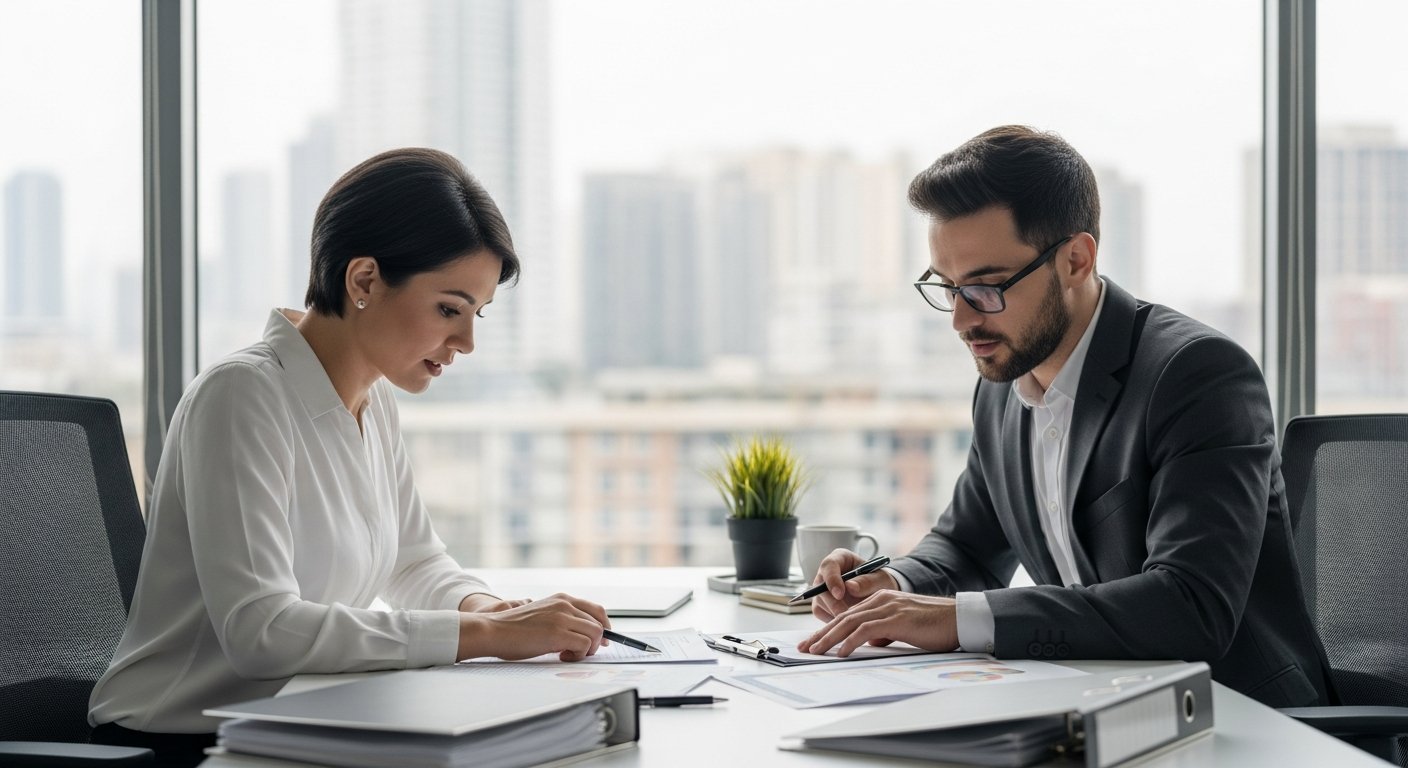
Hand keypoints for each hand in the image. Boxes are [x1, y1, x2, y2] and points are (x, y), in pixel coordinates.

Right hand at [457, 592, 611, 661]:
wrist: (492, 630)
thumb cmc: (513, 629)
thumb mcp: (542, 615)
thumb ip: (561, 619)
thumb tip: (581, 635)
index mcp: (561, 599)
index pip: (596, 609)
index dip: (604, 626)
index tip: (602, 639)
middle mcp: (565, 605)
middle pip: (599, 622)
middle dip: (598, 641)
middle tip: (587, 652)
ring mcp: (563, 618)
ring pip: (596, 634)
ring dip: (587, 650)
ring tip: (568, 655)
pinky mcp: (558, 633)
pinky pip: (585, 646)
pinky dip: (578, 655)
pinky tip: (562, 657)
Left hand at [798, 591, 958, 656]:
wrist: (958, 619)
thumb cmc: (935, 626)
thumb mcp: (904, 628)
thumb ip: (885, 631)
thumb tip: (871, 643)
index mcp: (881, 600)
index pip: (848, 615)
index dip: (828, 628)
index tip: (814, 641)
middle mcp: (880, 600)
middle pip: (843, 617)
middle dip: (821, 633)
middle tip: (805, 647)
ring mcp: (887, 608)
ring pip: (849, 622)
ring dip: (830, 638)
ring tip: (816, 651)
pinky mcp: (895, 618)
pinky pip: (865, 630)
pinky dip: (850, 641)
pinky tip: (841, 652)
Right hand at [810, 548, 898, 620]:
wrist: (880, 594)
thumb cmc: (879, 582)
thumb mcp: (880, 579)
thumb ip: (867, 581)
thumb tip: (850, 586)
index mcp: (840, 558)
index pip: (829, 565)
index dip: (832, 579)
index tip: (840, 594)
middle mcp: (827, 572)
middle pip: (820, 586)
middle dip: (833, 602)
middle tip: (846, 613)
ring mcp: (822, 589)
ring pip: (819, 602)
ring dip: (833, 612)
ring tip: (852, 620)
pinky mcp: (822, 603)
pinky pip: (820, 613)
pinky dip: (832, 619)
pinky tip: (847, 623)